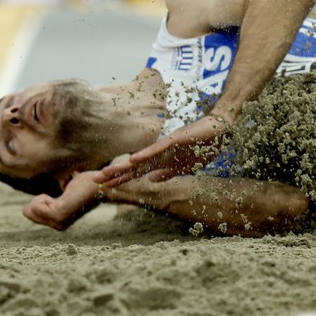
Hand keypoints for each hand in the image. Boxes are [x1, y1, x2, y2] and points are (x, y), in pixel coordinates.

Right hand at [22, 170, 103, 230]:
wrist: (102, 184)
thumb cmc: (88, 184)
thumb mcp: (69, 190)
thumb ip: (64, 190)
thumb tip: (64, 181)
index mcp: (59, 222)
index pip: (29, 213)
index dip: (40, 200)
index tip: (58, 196)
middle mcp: (58, 226)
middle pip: (27, 212)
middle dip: (38, 200)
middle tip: (59, 196)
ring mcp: (58, 222)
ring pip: (30, 209)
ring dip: (42, 198)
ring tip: (63, 196)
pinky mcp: (58, 215)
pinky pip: (37, 206)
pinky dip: (44, 198)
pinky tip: (62, 196)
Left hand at [98, 115, 228, 187]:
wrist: (221, 128)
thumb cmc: (204, 145)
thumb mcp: (186, 166)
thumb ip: (168, 172)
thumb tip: (150, 180)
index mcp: (163, 160)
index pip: (137, 172)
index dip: (121, 179)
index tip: (104, 187)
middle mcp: (160, 153)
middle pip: (134, 165)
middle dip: (115, 174)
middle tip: (94, 180)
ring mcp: (167, 146)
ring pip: (141, 158)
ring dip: (124, 166)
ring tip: (106, 172)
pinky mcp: (176, 139)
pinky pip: (158, 149)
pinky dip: (145, 155)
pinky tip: (132, 159)